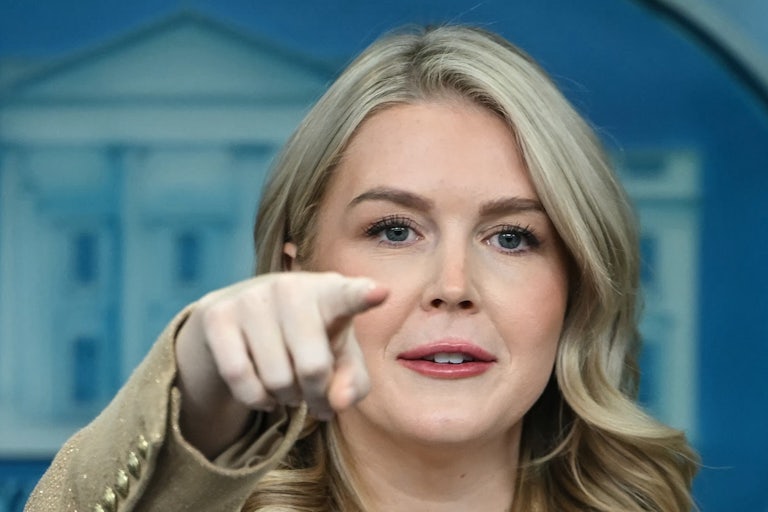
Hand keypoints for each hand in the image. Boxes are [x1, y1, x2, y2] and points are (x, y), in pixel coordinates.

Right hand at [174, 271, 386, 455]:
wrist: (244, 321)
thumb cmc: (309, 340)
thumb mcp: (339, 360)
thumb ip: (353, 383)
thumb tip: (338, 402)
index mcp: (332, 292)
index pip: (349, 295)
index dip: (364, 295)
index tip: (381, 292)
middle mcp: (291, 286)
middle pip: (313, 368)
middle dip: (315, 394)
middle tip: (312, 392)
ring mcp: (251, 297)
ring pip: (275, 378)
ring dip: (285, 398)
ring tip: (287, 386)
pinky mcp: (217, 314)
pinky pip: (238, 377)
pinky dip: (255, 398)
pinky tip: (262, 391)